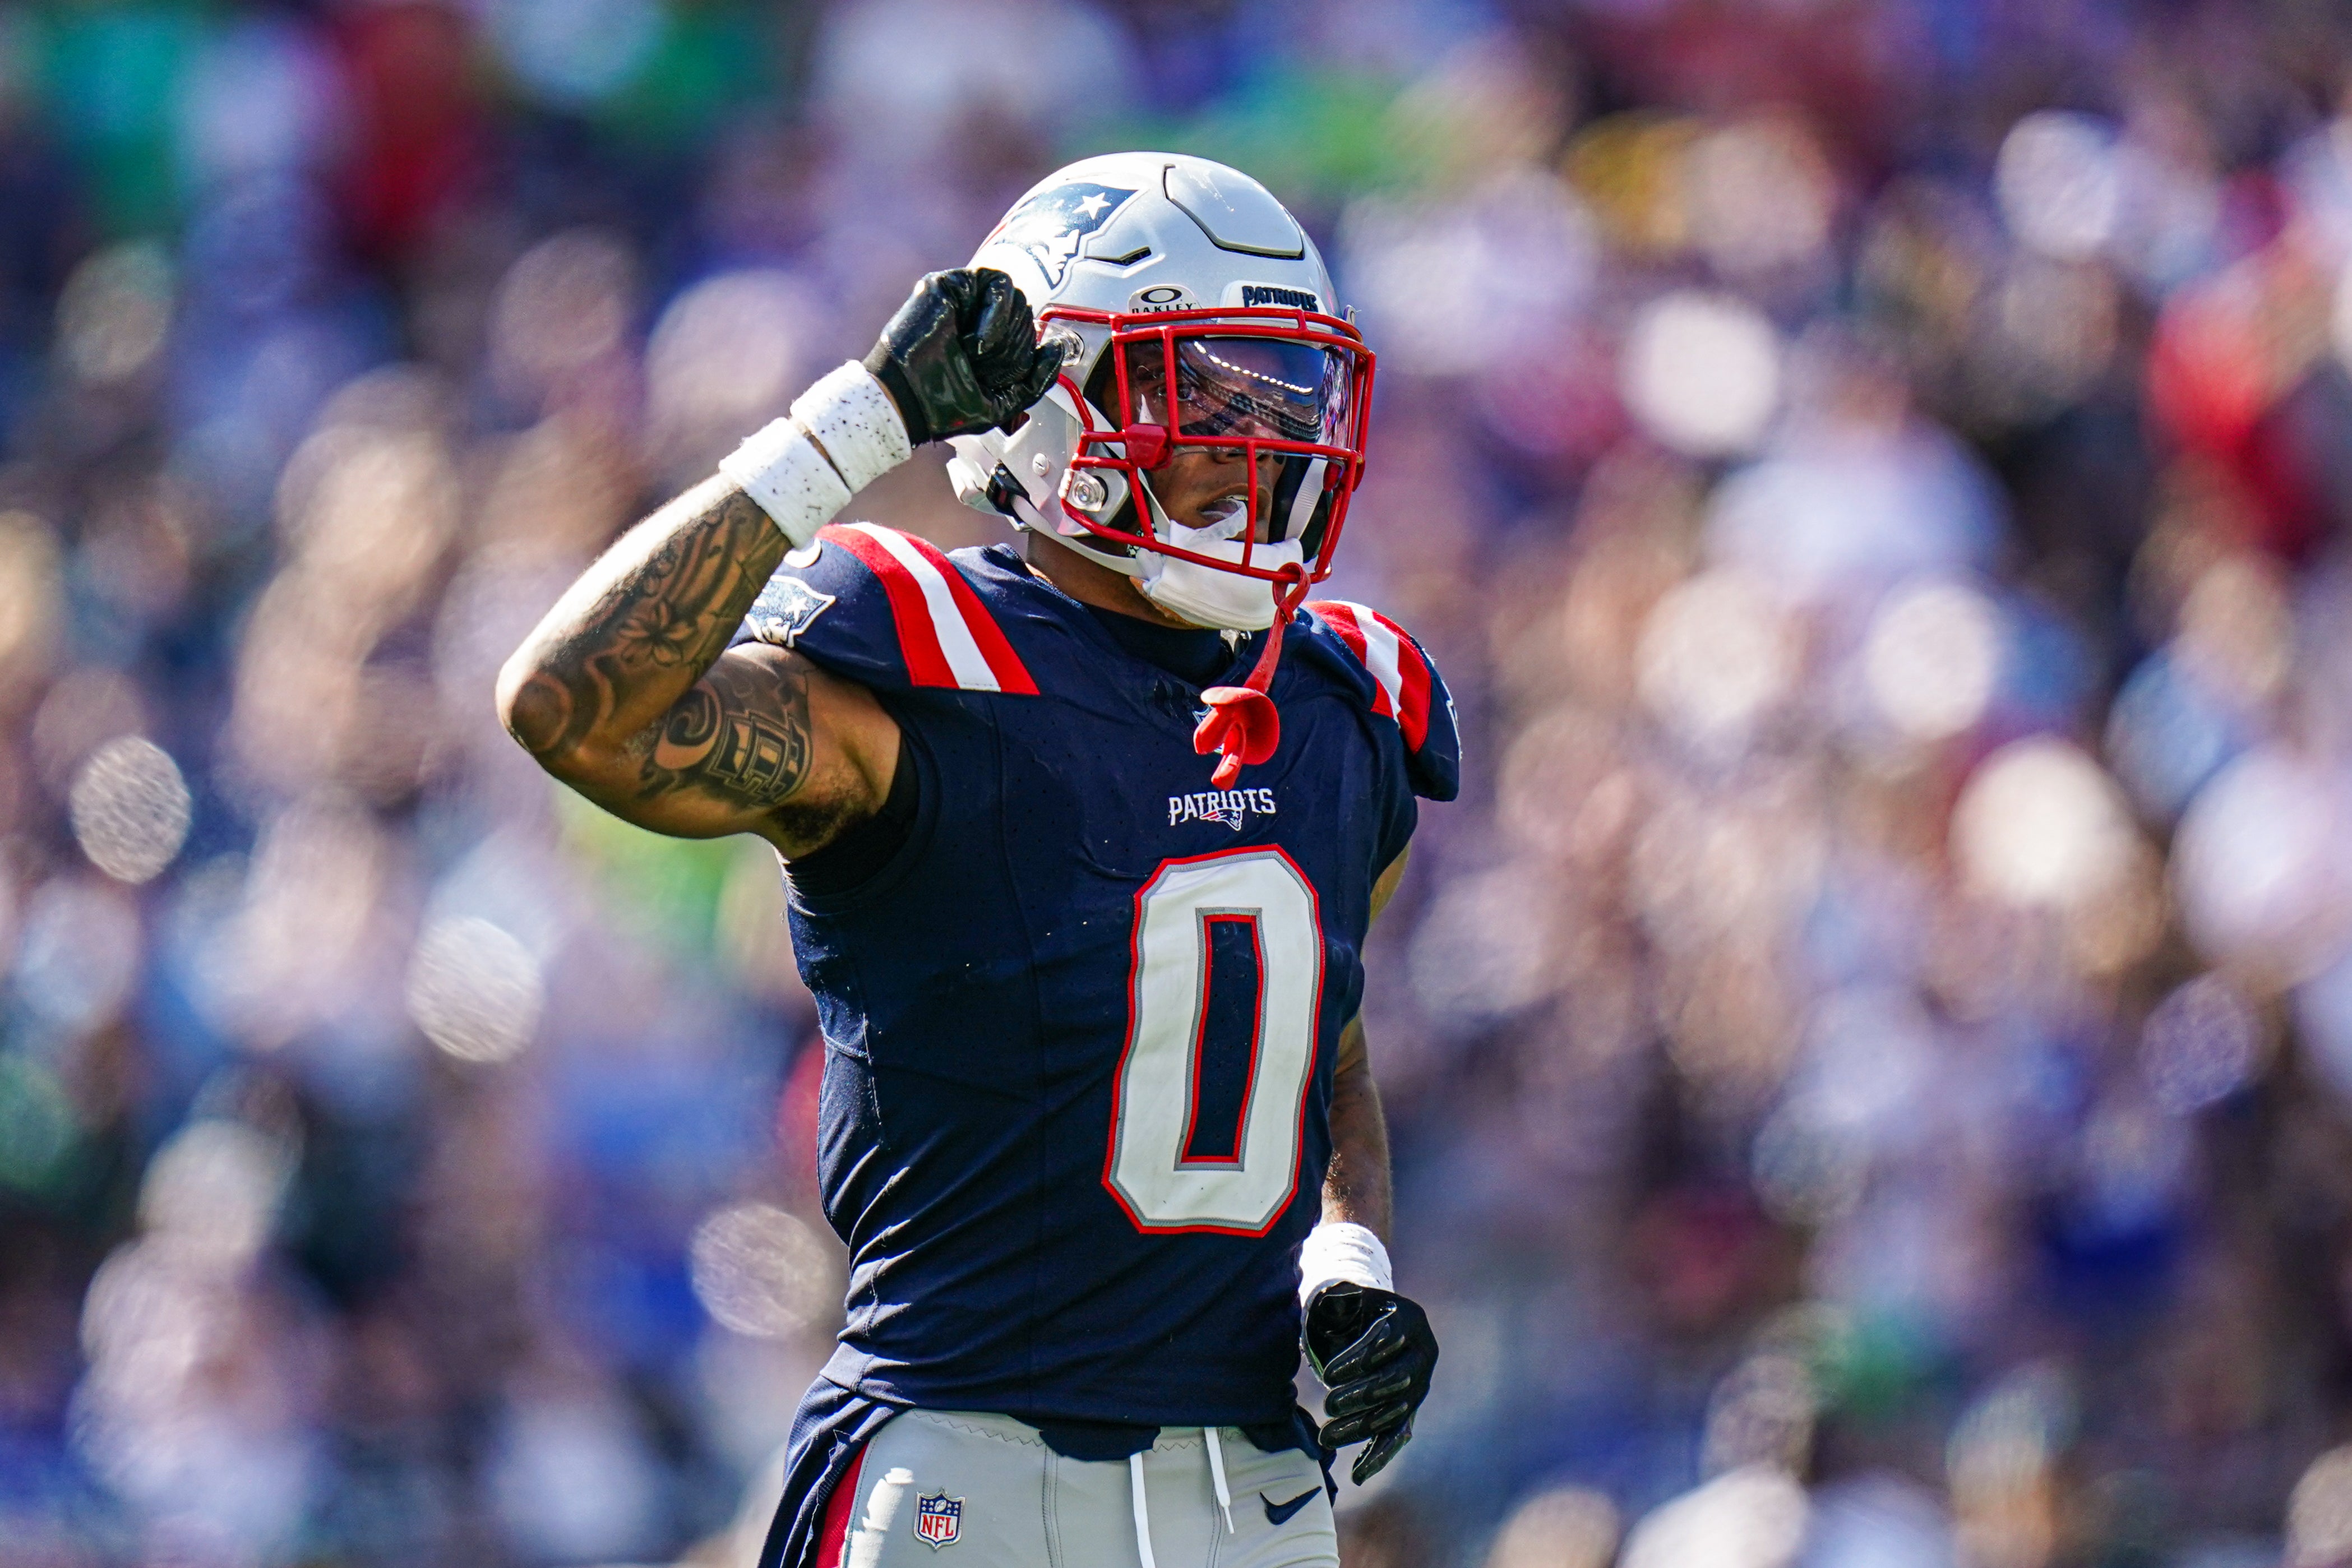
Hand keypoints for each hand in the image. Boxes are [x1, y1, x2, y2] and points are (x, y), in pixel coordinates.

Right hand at [862, 268, 1066, 446]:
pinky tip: (978, 342)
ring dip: (1004, 333)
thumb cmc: (944, 406)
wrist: (905, 400)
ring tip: (977, 354)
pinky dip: (997, 314)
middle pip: (1024, 313)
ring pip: (1015, 295)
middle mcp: (977, 317)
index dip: (1023, 357)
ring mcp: (963, 298)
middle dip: (1012, 348)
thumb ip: (1035, 380)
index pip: (1027, 334)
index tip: (996, 379)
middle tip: (982, 368)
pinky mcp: (949, 284)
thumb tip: (1058, 348)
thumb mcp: (1002, 402)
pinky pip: (996, 283)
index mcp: (989, 342)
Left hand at [1304, 1282, 1437, 1483]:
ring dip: (1361, 1427)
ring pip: (1394, 1412)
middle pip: (1397, 1380)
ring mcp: (1418, 1385)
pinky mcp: (1407, 1410)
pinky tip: (1357, 1474)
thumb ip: (1341, 1300)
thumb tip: (1336, 1302)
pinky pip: (1396, 1436)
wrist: (1370, 1326)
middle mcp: (1422, 1353)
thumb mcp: (1347, 1298)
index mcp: (1411, 1320)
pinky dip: (1378, 1456)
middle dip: (1361, 1395)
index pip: (1389, 1339)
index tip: (1329, 1374)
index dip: (1360, 1358)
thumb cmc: (1353, 1310)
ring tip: (1327, 1437)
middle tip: (1328, 1405)